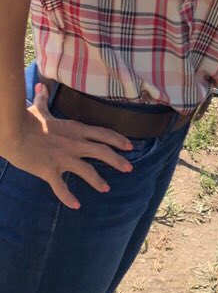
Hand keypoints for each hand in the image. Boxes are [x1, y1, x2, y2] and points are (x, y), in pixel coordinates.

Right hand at [3, 83, 133, 208]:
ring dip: (97, 180)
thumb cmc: (26, 121)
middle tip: (129, 168)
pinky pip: (61, 187)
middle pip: (102, 152)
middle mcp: (74, 143)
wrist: (12, 133)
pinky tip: (76, 205)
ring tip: (106, 188)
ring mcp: (63, 158)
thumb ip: (43, 99)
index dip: (118, 140)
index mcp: (76, 129)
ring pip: (86, 171)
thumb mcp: (39, 109)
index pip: (104, 134)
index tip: (130, 146)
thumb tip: (41, 86)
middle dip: (117, 160)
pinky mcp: (49, 170)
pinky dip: (68, 197)